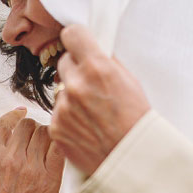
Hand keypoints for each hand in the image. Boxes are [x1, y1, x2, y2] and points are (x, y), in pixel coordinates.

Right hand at [0, 107, 64, 192]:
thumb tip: (6, 146)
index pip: (2, 125)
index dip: (12, 116)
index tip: (19, 114)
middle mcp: (12, 159)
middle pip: (27, 126)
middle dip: (32, 128)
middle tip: (37, 137)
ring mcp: (33, 168)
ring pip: (44, 133)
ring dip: (47, 135)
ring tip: (48, 145)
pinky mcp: (51, 178)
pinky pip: (59, 147)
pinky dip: (60, 143)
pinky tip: (61, 146)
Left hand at [50, 24, 150, 174]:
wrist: (132, 159)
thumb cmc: (136, 120)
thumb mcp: (130, 81)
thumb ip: (107, 61)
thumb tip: (92, 46)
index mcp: (97, 67)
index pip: (71, 34)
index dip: (77, 39)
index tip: (80, 45)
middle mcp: (76, 85)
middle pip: (64, 62)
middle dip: (76, 69)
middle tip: (92, 85)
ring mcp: (63, 107)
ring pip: (60, 89)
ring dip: (72, 95)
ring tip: (93, 112)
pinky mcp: (55, 127)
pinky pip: (57, 112)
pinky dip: (68, 117)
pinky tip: (86, 126)